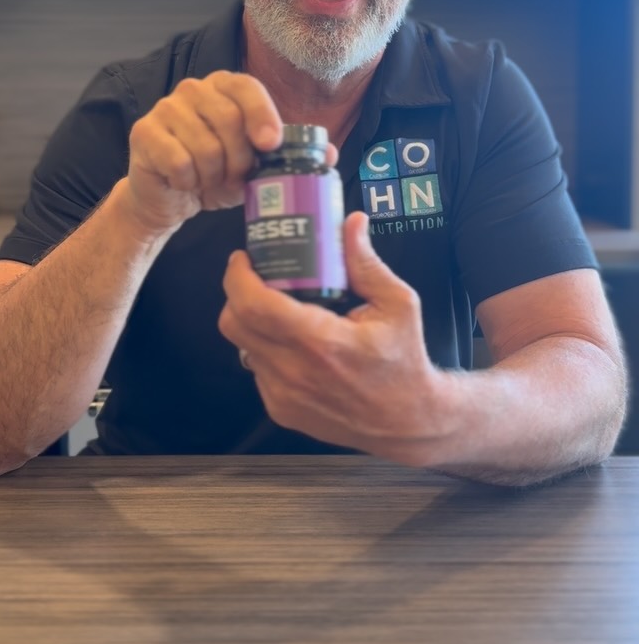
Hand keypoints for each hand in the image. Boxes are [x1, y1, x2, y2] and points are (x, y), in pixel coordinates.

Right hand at [119, 70, 285, 236]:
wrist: (169, 198)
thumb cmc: (212, 174)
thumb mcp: (248, 163)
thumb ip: (264, 151)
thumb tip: (277, 146)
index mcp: (222, 87)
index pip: (246, 87)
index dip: (262, 114)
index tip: (270, 144)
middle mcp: (193, 89)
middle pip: (229, 119)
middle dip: (239, 159)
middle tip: (233, 178)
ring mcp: (166, 107)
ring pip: (206, 147)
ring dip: (212, 176)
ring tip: (206, 181)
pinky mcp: (144, 132)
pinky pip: (180, 163)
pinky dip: (188, 182)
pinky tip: (182, 182)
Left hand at [219, 211, 458, 462]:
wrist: (409, 422)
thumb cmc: (405, 360)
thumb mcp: (397, 304)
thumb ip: (366, 263)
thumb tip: (350, 222)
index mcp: (320, 342)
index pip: (253, 304)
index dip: (237, 276)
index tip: (244, 257)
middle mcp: (294, 372)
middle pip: (234, 323)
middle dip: (236, 293)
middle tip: (257, 275)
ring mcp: (283, 395)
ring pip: (243, 345)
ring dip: (251, 321)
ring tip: (278, 306)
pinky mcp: (281, 410)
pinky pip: (256, 368)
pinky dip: (264, 348)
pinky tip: (292, 340)